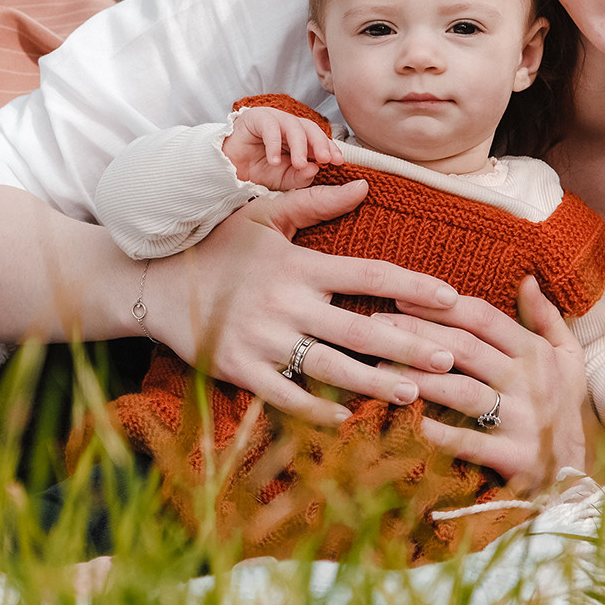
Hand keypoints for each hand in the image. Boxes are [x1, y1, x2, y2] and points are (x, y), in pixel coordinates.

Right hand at [138, 183, 459, 425]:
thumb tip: (365, 186)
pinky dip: (317, 409)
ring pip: (330, 366)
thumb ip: (314, 204)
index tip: (452, 298)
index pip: (368, 275)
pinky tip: (347, 419)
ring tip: (411, 393)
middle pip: (360, 329)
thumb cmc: (215, 245)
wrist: (153, 281)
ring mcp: (262, 339)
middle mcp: (286, 302)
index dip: (413, 286)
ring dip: (375, 384)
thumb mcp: (263, 216)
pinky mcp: (238, 368)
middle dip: (409, 346)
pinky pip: (286, 394)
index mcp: (298, 264)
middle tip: (450, 360)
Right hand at [222, 106, 343, 190]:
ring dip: (299, 146)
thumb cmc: (257, 172)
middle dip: (320, 143)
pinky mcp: (255, 118)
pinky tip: (274, 161)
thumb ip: (300, 176)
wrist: (227, 171)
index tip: (339, 161)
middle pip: (310, 128)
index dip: (330, 148)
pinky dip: (274, 145)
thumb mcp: (283, 180)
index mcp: (298, 139)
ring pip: (293, 125)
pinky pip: (269, 127)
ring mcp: (273, 120)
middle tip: (326, 160)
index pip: (319, 139)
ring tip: (300, 164)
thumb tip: (316, 169)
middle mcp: (288, 126)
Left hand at [379, 277, 591, 494]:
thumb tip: (527, 279)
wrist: (578, 475)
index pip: (484, 318)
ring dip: (418, 378)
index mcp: (536, 353)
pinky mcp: (514, 457)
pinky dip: (438, 433)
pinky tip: (408, 421)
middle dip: (417, 334)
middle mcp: (529, 382)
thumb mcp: (568, 359)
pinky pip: (469, 442)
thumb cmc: (563, 408)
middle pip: (465, 348)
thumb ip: (547, 318)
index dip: (442, 306)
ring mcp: (522, 420)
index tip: (402, 297)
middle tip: (375, 325)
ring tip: (379, 368)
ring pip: (461, 391)